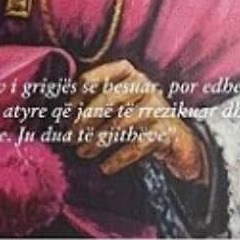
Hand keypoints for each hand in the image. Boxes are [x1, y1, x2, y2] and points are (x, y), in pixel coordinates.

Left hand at [68, 59, 207, 181]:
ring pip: (120, 122)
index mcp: (126, 72)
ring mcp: (156, 105)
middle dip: (85, 120)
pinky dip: (119, 158)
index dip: (75, 98)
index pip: (94, 78)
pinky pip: (137, 145)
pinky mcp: (165, 129)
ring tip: (83, 152)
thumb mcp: (118, 104)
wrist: (177, 139)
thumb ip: (95, 102)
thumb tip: (62, 117)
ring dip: (98, 141)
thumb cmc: (137, 119)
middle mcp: (143, 83)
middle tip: (69, 138)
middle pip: (107, 99)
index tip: (64, 117)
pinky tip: (105, 167)